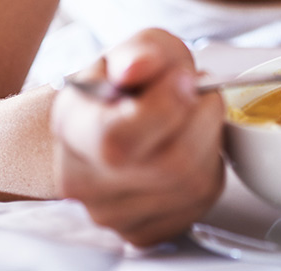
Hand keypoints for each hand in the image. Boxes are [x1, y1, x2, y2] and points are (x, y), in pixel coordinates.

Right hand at [51, 29, 224, 246]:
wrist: (116, 117)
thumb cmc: (128, 83)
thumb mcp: (136, 49)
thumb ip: (141, 52)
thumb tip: (139, 67)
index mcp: (71, 128)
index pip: (117, 139)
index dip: (166, 106)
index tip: (184, 78)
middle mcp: (82, 181)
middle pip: (168, 163)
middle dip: (200, 117)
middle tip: (196, 92)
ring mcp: (112, 214)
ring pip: (192, 181)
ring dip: (209, 139)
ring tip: (191, 116)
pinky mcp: (146, 231)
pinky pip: (200, 199)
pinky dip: (208, 167)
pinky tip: (190, 146)